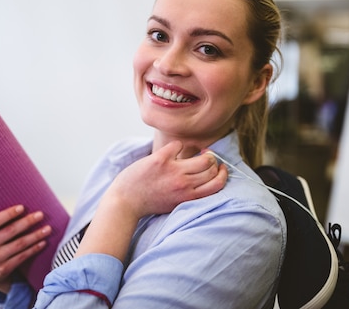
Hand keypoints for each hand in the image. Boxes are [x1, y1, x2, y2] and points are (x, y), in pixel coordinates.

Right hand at [0, 205, 51, 292]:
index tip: (22, 207)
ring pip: (19, 245)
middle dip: (27, 222)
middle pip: (10, 231)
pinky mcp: (3, 270)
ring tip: (48, 228)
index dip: (8, 214)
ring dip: (36, 235)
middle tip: (41, 214)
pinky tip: (43, 242)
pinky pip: (22, 257)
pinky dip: (34, 249)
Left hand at [75, 141, 226, 262]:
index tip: (220, 168)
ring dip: (202, 152)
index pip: (217, 184)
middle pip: (211, 167)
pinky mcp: (160, 159)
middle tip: (207, 157)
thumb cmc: (150, 203)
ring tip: (196, 152)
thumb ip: (190, 193)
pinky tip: (174, 150)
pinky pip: (179, 145)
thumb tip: (204, 175)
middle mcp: (184, 184)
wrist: (125, 201)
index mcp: (188, 197)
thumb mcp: (175, 203)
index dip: (223, 174)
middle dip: (213, 160)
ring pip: (201, 156)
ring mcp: (173, 171)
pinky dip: (179, 145)